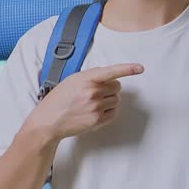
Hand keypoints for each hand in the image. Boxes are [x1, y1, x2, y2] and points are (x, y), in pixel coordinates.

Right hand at [28, 63, 143, 141]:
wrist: (49, 121)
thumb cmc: (58, 100)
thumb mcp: (72, 80)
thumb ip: (90, 76)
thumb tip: (107, 75)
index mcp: (86, 79)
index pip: (111, 71)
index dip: (127, 69)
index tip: (140, 68)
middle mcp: (92, 92)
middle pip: (117, 87)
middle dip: (111, 88)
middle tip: (98, 92)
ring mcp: (96, 106)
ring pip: (116, 100)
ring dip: (109, 100)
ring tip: (93, 103)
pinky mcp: (98, 119)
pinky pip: (114, 112)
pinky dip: (109, 111)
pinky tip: (96, 111)